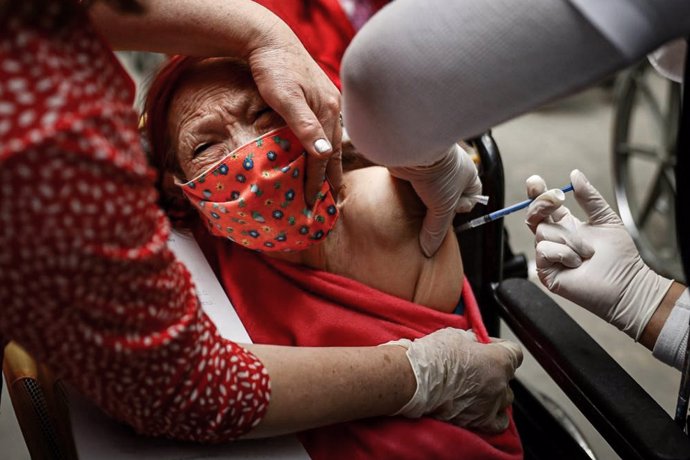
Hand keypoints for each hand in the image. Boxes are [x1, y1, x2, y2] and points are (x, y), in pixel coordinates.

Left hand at [247, 20, 342, 205]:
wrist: (269, 38)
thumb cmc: (273, 68)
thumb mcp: (285, 97)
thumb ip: (303, 125)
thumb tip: (324, 153)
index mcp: (327, 111)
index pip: (324, 157)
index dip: (317, 182)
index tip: (311, 203)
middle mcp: (332, 109)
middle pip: (335, 153)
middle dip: (333, 180)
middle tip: (331, 205)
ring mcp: (327, 103)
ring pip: (332, 143)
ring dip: (331, 166)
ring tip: (330, 186)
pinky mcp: (319, 99)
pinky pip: (326, 132)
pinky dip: (325, 149)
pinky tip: (321, 154)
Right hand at [386, 327, 521, 432]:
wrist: (416, 381)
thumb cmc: (434, 357)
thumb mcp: (456, 336)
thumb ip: (472, 341)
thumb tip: (475, 343)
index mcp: (498, 361)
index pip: (514, 352)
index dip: (500, 346)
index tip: (487, 346)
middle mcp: (500, 385)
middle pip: (508, 376)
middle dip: (495, 370)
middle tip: (475, 366)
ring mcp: (491, 405)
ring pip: (505, 399)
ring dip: (494, 392)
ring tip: (476, 388)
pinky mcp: (479, 422)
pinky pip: (499, 422)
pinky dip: (494, 415)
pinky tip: (482, 407)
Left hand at [389, 144, 481, 256]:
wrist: (413, 147)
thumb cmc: (439, 171)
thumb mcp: (442, 206)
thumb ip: (437, 229)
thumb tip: (429, 250)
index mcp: (468, 175)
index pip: (472, 197)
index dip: (462, 208)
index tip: (451, 210)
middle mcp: (451, 170)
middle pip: (447, 197)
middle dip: (437, 207)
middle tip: (430, 211)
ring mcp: (432, 168)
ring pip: (428, 192)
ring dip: (422, 201)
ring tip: (415, 206)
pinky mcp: (414, 167)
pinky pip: (413, 186)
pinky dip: (409, 193)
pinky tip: (405, 199)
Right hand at [525, 169, 673, 339]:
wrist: (625, 284)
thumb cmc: (620, 257)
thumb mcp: (606, 218)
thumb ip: (589, 197)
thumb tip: (574, 175)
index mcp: (566, 226)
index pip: (545, 207)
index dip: (537, 193)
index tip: (535, 181)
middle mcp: (554, 239)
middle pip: (534, 214)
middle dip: (543, 203)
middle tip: (557, 200)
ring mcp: (548, 255)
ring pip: (543, 232)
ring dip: (570, 240)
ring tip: (586, 253)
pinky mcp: (545, 271)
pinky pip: (544, 250)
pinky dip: (564, 254)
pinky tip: (576, 263)